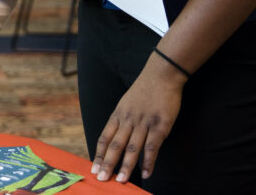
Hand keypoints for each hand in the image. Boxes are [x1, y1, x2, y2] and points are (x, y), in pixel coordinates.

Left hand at [92, 54, 184, 182]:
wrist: (161, 74)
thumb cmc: (144, 90)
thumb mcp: (126, 103)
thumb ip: (121, 120)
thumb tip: (115, 138)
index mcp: (118, 114)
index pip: (105, 138)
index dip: (99, 154)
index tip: (94, 168)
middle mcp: (128, 120)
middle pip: (115, 145)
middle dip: (107, 164)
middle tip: (101, 179)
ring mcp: (144, 123)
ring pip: (132, 148)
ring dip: (126, 166)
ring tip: (121, 180)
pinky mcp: (160, 125)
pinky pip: (153, 146)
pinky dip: (149, 161)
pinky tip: (146, 173)